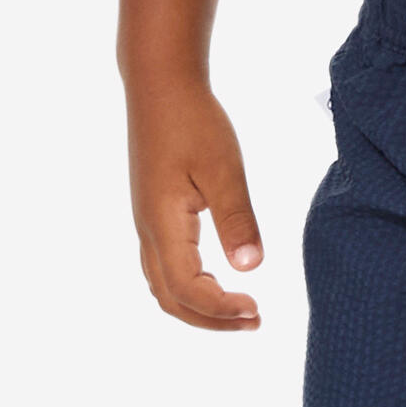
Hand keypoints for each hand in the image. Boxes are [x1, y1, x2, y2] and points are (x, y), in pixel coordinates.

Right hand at [129, 80, 264, 329]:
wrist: (160, 86)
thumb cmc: (193, 121)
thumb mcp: (222, 168)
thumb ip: (236, 218)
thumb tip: (252, 268)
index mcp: (164, 225)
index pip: (188, 290)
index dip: (222, 309)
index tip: (258, 309)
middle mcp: (149, 231)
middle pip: (170, 299)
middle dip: (211, 320)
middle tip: (254, 320)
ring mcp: (147, 223)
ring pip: (163, 286)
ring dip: (199, 307)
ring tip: (239, 309)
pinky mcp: (153, 213)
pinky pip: (163, 267)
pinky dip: (189, 287)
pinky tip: (217, 279)